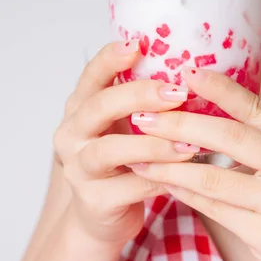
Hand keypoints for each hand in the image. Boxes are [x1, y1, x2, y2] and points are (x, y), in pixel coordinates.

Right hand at [53, 41, 197, 248]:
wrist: (101, 216)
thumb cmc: (121, 161)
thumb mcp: (123, 126)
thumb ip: (139, 101)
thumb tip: (187, 67)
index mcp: (80, 110)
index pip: (90, 77)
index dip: (110, 59)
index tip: (137, 44)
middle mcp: (71, 136)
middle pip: (98, 107)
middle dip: (139, 96)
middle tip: (177, 93)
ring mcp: (79, 169)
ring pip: (110, 150)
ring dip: (152, 144)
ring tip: (189, 143)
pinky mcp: (93, 201)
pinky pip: (128, 188)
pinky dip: (158, 180)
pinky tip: (185, 174)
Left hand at [127, 67, 260, 260]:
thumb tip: (215, 117)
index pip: (259, 108)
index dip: (221, 89)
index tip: (188, 73)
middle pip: (231, 136)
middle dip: (181, 124)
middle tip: (145, 116)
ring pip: (215, 176)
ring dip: (170, 164)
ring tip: (140, 154)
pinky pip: (216, 208)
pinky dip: (185, 193)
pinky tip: (164, 183)